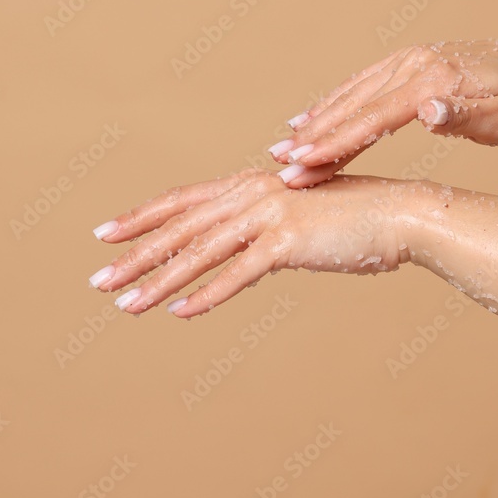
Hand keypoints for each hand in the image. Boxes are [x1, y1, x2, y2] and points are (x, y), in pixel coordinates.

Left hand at [88, 169, 410, 317]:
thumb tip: (234, 251)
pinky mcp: (289, 241)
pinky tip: (181, 311)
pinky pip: (239, 272)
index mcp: (247, 186)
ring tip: (126, 305)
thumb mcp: (294, 219)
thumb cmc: (348, 218)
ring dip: (159, 281)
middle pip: (179, 228)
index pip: (179, 202)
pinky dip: (208, 293)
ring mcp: (268, 215)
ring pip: (200, 253)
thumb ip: (260, 230)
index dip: (139, 218)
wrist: (400, 213)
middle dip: (135, 255)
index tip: (103, 235)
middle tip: (97, 280)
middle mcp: (250, 194)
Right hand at [269, 36, 497, 187]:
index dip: (336, 143)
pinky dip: (331, 104)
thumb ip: (463, 114)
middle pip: (353, 107)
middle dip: (313, 138)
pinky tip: (308, 118)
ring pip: (350, 96)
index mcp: (433, 80)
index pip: (373, 118)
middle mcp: (412, 65)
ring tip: (281, 145)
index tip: (303, 164)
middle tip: (277, 164)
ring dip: (314, 123)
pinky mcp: (404, 65)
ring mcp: (406, 62)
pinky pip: (359, 87)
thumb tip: (427, 111)